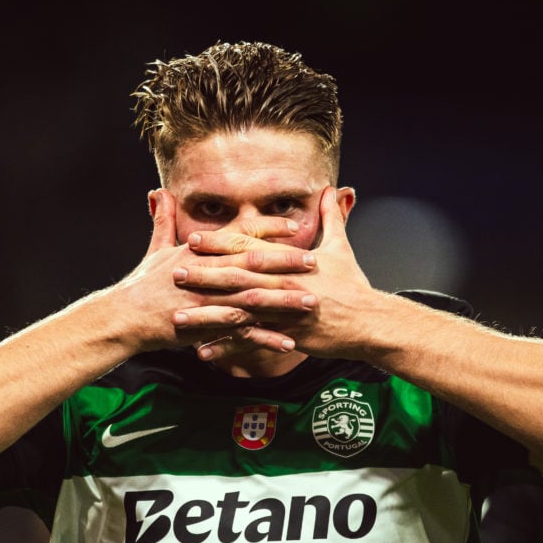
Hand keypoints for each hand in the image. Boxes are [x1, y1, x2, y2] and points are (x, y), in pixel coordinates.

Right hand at [112, 190, 317, 353]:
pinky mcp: (206, 328)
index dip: (268, 229)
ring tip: (312, 303)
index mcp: (199, 252)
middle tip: (315, 262)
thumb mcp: (155, 249)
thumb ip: (165, 221)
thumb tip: (160, 193)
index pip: (240, 235)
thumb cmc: (141, 284)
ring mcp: (208, 301)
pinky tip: (289, 343)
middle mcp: (207, 273)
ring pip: (254, 299)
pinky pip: (242, 334)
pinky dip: (265, 339)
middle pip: (253, 264)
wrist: (124, 317)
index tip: (295, 225)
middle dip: (286, 263)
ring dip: (284, 302)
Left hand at [173, 187, 378, 359]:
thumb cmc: (353, 285)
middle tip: (173, 273)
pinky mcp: (286, 335)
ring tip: (177, 318)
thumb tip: (332, 190)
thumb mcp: (342, 247)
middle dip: (203, 275)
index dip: (219, 243)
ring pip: (238, 312)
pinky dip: (226, 348)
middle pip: (236, 278)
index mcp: (289, 262)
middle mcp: (282, 284)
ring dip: (206, 316)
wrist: (369, 321)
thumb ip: (331, 218)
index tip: (193, 240)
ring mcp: (283, 312)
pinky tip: (203, 352)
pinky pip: (250, 343)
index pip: (248, 248)